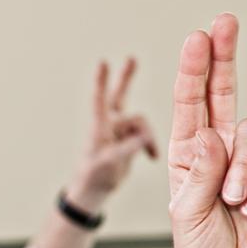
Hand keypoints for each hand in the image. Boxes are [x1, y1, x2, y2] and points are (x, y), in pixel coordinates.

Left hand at [66, 58, 157, 214]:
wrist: (95, 189)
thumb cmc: (94, 176)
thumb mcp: (109, 164)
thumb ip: (126, 149)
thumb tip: (144, 137)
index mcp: (98, 127)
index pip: (99, 100)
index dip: (101, 82)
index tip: (102, 62)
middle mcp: (109, 124)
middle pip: (119, 96)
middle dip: (125, 78)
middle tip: (131, 58)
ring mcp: (120, 130)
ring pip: (140, 121)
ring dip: (147, 137)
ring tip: (151, 154)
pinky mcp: (129, 137)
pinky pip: (145, 134)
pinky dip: (150, 144)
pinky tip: (152, 157)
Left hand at [166, 14, 246, 247]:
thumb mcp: (184, 213)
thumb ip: (197, 172)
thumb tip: (215, 134)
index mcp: (188, 159)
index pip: (191, 108)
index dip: (194, 72)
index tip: (197, 37)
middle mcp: (220, 154)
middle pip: (224, 95)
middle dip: (223, 58)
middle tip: (224, 21)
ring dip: (237, 167)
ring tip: (229, 202)